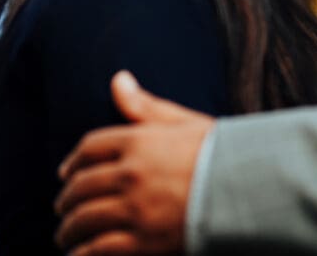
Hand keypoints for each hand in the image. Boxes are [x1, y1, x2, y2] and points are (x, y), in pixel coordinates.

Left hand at [54, 71, 213, 254]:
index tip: (66, 173)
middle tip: (63, 208)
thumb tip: (118, 79)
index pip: (89, 148)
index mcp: (140, 141)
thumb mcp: (184, 122)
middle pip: (81, 186)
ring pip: (84, 220)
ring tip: (67, 236)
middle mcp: (132, 173)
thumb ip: (145, 106)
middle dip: (67, 200)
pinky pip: (98, 250)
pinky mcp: (145, 241)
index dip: (73, 162)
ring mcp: (137, 209)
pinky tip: (80, 255)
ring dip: (69, 230)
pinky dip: (84, 255)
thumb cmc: (223, 153)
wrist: (254, 187)